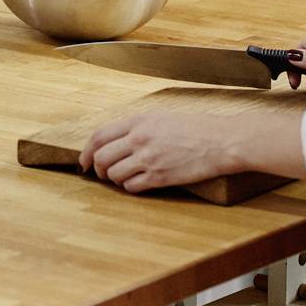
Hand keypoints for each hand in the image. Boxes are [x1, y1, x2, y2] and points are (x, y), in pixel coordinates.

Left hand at [80, 111, 241, 193]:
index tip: (84, 162)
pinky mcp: (160, 177)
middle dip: (97, 169)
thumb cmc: (195, 128)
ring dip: (114, 180)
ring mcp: (149, 159)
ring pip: (115, 174)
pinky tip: (137, 184)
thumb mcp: (160, 117)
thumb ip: (136, 127)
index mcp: (137, 122)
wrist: (220, 141)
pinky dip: (129, 188)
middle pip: (102, 157)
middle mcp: (139, 139)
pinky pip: (132, 187)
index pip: (99, 136)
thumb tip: (115, 140)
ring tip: (122, 179)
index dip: (86, 151)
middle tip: (101, 175)